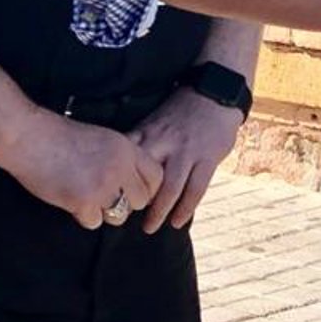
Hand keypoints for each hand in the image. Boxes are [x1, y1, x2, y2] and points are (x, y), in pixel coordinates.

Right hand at [6, 114, 164, 228]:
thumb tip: (132, 184)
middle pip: (142, 200)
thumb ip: (120, 158)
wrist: (29, 137)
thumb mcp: (101, 138)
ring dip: (104, 211)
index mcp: (126, 148)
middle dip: (126, 203)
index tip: (132, 190)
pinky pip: (94, 222)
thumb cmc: (59, 136)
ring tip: (87, 197)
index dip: (146, 187)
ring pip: (120, 215)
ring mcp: (102, 186)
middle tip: (105, 196)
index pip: (156, 177)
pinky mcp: (83, 202)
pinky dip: (82, 215)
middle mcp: (119, 167)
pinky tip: (70, 200)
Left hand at [128, 85, 243, 231]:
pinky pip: (196, 189)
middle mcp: (166, 142)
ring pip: (170, 188)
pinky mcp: (207, 159)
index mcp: (149, 131)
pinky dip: (186, 208)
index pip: (127, 158)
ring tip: (150, 227)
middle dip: (134, 200)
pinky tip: (178, 222)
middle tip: (123, 217)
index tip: (106, 196)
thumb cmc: (181, 110)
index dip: (115, 179)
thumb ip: (141, 140)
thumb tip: (117, 164)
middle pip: (145, 177)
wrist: (214, 94)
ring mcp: (188, 151)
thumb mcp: (155, 119)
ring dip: (159, 211)